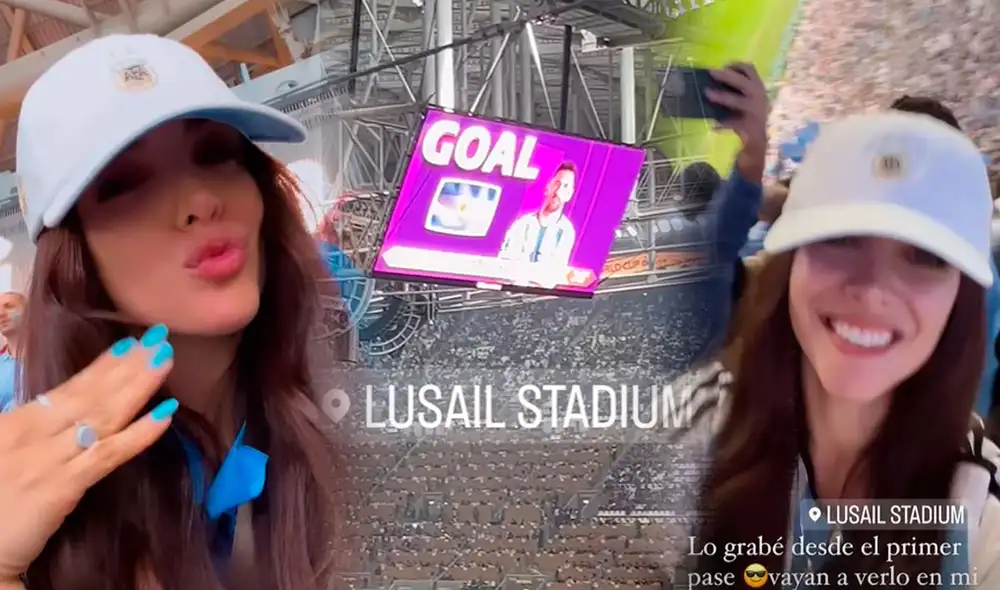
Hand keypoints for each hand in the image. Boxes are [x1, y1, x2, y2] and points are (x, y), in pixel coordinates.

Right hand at [0, 326, 176, 580]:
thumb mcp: (4, 453)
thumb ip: (31, 432)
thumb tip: (63, 415)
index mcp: (15, 422)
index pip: (69, 387)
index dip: (103, 364)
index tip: (132, 342)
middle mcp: (31, 432)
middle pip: (91, 392)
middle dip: (128, 363)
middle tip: (160, 337)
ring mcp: (48, 457)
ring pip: (103, 414)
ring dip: (138, 384)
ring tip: (166, 359)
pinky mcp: (62, 486)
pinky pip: (109, 454)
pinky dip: (140, 433)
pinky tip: (166, 414)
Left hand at [705, 63, 768, 179]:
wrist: (758, 141)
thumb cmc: (746, 116)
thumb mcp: (744, 99)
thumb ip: (733, 90)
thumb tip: (711, 79)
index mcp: (757, 87)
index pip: (750, 69)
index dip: (736, 65)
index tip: (722, 66)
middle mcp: (759, 96)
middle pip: (744, 82)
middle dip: (727, 76)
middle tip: (711, 73)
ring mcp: (756, 111)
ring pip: (739, 101)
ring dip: (723, 97)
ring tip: (707, 94)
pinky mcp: (750, 126)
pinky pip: (734, 124)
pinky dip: (723, 125)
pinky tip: (714, 127)